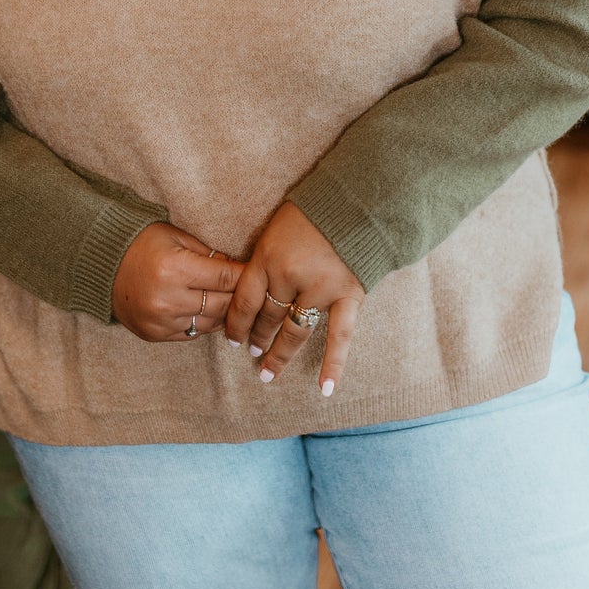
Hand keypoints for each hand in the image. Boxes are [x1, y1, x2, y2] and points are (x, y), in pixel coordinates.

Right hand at [112, 224, 245, 341]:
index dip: (245, 275)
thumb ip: (208, 254)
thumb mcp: (176, 237)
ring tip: (236, 303)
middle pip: (222, 305)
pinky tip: (211, 312)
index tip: (259, 273)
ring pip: (211, 324)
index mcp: (175, 269)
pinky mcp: (155, 335)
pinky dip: (204, 324)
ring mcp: (161, 322)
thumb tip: (238, 268)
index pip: (225, 278)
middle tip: (255, 291)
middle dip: (241, 296)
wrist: (103, 265)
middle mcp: (168, 300)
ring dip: (226, 314)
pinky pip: (192, 334)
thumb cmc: (142, 244)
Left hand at [225, 201, 363, 396]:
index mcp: (267, 257)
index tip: (231, 337)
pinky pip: (339, 336)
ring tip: (268, 371)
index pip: (244, 301)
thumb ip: (265, 258)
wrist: (357, 199)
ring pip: (294, 331)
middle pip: (267, 318)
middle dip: (256, 337)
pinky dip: (333, 364)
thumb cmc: (313, 209)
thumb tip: (249, 287)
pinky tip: (324, 388)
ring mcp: (320, 289)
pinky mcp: (347, 296)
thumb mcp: (276, 227)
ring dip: (280, 353)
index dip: (235, 323)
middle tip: (250, 352)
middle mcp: (290, 277)